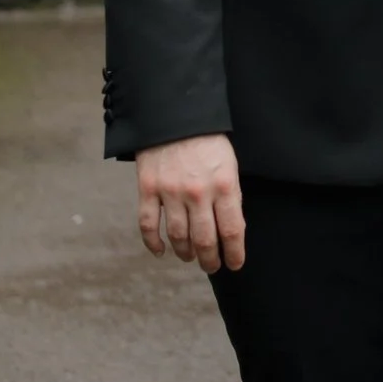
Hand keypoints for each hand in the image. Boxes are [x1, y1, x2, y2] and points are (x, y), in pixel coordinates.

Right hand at [136, 133, 246, 271]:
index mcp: (224, 185)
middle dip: (209, 260)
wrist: (175, 114)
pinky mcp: (148, 189)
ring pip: (177, 236)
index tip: (234, 265)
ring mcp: (170, 192)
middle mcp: (198, 192)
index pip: (232, 231)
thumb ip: (230, 196)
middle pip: (204, 240)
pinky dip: (153, 243)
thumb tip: (231, 228)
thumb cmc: (207, 140)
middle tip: (211, 267)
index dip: (234, 254)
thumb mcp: (229, 165)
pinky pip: (148, 225)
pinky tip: (160, 251)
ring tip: (189, 257)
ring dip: (184, 253)